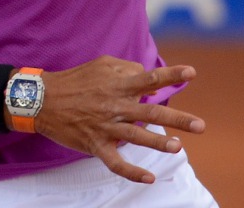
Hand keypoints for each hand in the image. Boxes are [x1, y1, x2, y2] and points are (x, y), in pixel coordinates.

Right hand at [34, 56, 204, 183]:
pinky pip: (115, 161)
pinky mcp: (95, 144)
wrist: (42, 99)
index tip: (191, 73)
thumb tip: (148, 78)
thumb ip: (125, 69)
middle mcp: (114, 105)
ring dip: (158, 143)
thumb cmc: (75, 80)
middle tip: (200, 126)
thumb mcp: (100, 64)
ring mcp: (105, 127)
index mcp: (117, 84)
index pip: (149, 78)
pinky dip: (131, 171)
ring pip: (137, 137)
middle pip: (151, 112)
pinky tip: (148, 179)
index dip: (171, 75)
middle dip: (177, 119)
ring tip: (177, 147)